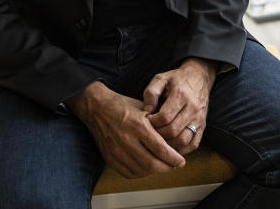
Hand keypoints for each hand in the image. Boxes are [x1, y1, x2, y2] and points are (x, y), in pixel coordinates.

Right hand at [66, 81, 185, 177]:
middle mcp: (127, 140)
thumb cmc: (123, 106)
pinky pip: (128, 173)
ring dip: (154, 171)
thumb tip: (175, 139)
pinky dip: (140, 173)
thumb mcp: (144, 109)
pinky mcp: (110, 158)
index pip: (160, 148)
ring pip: (141, 170)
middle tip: (175, 165)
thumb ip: (158, 124)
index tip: (181, 161)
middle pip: (151, 163)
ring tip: (162, 165)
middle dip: (167, 167)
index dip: (173, 158)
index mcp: (138, 126)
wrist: (98, 109)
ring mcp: (117, 150)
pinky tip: (147, 167)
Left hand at [143, 58, 217, 155]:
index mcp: (181, 95)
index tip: (146, 121)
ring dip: (169, 145)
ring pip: (183, 140)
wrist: (200, 76)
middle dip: (158, 135)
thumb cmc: (177, 78)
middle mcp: (193, 108)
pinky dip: (182, 150)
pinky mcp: (203, 125)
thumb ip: (151, 93)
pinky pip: (193, 144)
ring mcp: (199, 118)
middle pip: (173, 130)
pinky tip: (171, 147)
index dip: (152, 123)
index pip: (165, 117)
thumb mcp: (161, 78)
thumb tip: (146, 111)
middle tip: (149, 133)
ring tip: (159, 141)